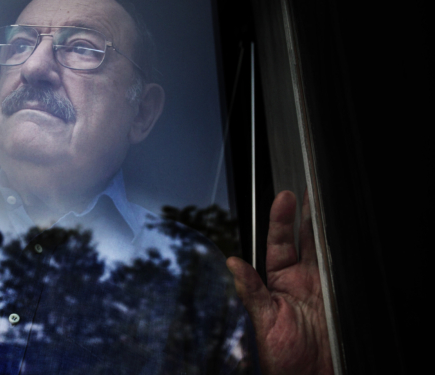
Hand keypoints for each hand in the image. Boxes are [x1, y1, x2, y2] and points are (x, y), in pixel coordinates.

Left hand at [226, 191, 332, 374]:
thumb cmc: (280, 358)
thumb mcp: (261, 322)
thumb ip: (250, 292)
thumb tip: (232, 263)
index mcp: (278, 283)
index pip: (279, 243)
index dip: (281, 220)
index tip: (284, 198)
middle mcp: (301, 281)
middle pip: (305, 239)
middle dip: (307, 214)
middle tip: (310, 189)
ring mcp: (323, 287)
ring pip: (325, 249)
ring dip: (326, 227)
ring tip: (326, 201)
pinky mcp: (341, 298)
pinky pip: (342, 271)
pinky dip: (344, 254)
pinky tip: (343, 236)